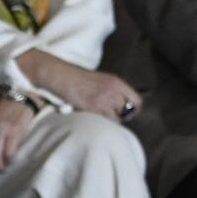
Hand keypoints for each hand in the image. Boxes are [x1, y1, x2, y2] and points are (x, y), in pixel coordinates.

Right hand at [17, 49, 141, 119]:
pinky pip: (104, 122)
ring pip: (116, 119)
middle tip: (110, 117)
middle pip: (127, 112)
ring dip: (109, 120)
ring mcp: (103, 100)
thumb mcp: (99, 79)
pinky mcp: (93, 108)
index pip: (137, 101)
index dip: (133, 110)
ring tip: (99, 117)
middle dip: (121, 116)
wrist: (59, 75)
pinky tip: (91, 117)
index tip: (126, 113)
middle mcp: (113, 91)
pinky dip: (100, 123)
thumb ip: (111, 89)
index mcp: (116, 82)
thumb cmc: (75, 77)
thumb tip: (120, 104)